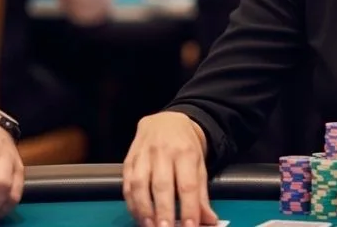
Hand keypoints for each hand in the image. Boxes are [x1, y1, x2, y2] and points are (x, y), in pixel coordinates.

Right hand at [123, 111, 217, 226]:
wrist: (165, 120)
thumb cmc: (184, 146)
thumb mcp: (199, 164)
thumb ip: (202, 194)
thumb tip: (209, 221)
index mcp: (186, 152)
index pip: (188, 184)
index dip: (188, 208)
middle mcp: (163, 152)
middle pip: (162, 185)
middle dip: (163, 211)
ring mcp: (144, 154)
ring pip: (139, 184)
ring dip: (143, 210)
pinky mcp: (129, 159)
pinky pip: (126, 183)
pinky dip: (131, 203)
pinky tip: (138, 216)